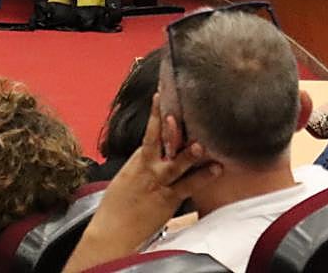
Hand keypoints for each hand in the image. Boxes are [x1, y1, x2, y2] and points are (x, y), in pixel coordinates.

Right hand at [61, 95, 221, 272]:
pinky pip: (188, 186)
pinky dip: (203, 177)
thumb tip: (155, 152)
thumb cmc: (117, 207)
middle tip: (178, 112)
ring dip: (189, 153)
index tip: (161, 94)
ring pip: (177, 164)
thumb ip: (142, 164)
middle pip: (160, 143)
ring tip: (202, 143)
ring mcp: (158, 184)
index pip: (149, 133)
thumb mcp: (125, 179)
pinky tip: (216, 169)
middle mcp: (147, 169)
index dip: (156, 113)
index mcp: (136, 161)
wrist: (111, 233)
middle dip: (170, 127)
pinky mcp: (168, 200)